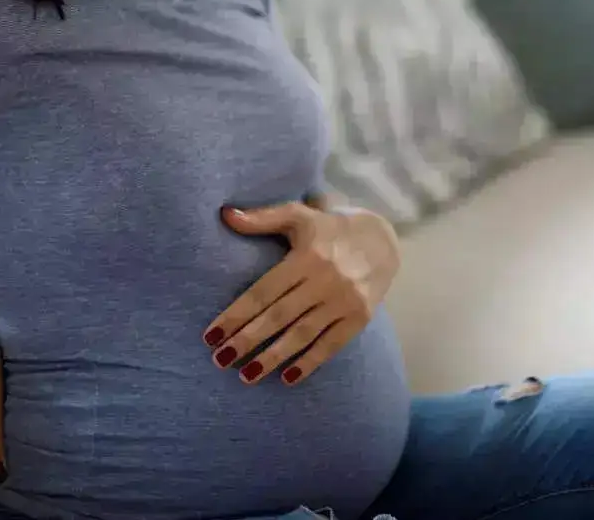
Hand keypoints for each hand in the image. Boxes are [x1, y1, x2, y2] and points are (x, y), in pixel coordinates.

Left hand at [204, 202, 399, 384]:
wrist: (382, 239)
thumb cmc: (329, 228)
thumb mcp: (298, 215)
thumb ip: (262, 218)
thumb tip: (226, 214)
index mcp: (306, 256)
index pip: (264, 291)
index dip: (236, 314)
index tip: (211, 335)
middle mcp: (325, 279)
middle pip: (279, 316)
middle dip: (247, 340)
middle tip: (220, 359)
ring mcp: (345, 301)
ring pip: (302, 334)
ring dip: (273, 358)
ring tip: (246, 376)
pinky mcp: (360, 317)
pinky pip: (331, 345)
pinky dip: (310, 363)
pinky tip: (287, 378)